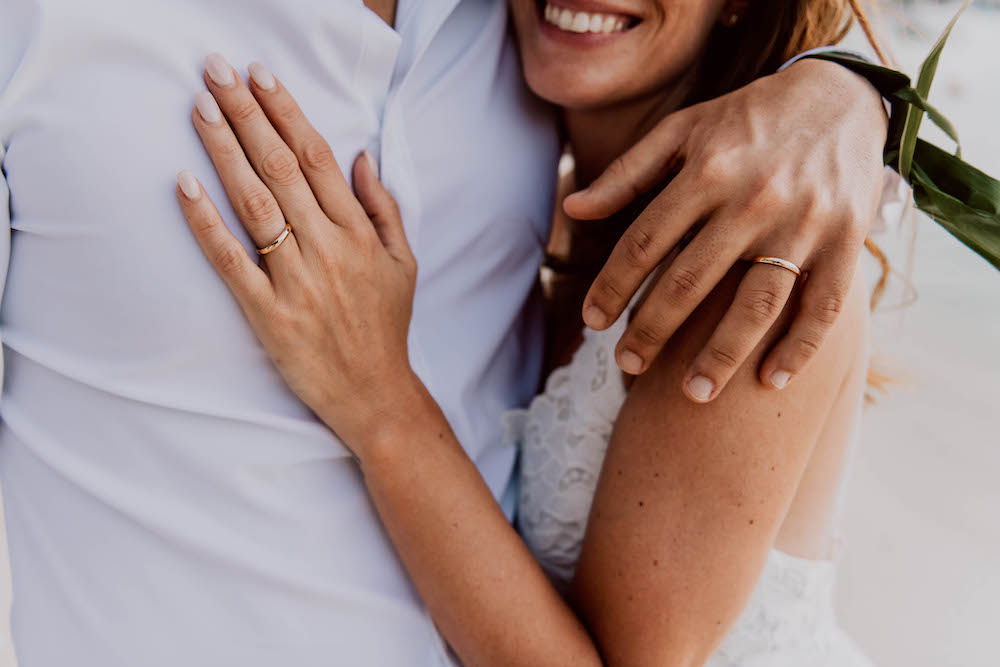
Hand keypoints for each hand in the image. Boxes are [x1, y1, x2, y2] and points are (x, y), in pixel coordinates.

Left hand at [175, 55, 417, 450]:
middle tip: (217, 73)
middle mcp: (327, 249)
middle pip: (280, 168)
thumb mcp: (403, 263)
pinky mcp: (267, 312)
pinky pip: (230, 261)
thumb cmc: (386, 326)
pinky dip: (206, 222)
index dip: (286, 113)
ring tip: (200, 109)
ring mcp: (295, 280)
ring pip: (254, 203)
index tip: (261, 78)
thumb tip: (361, 157)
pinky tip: (185, 185)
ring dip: (224, 151)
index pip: (317, 158)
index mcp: (358, 234)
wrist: (374, 393)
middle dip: (246, 115)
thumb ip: (383, 208)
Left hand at [564, 58, 886, 401]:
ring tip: (692, 394)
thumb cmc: (745, 120)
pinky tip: (770, 382)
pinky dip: (800, 347)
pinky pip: (823, 305)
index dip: (613, 286)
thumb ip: (627, 173)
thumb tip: (573, 209)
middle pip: (690, 281)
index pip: (644, 242)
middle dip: (653, 330)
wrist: (840, 97)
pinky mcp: (847, 240)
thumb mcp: (682, 131)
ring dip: (722, 354)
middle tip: (627, 366)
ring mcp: (804, 223)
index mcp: (707, 172)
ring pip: (757, 303)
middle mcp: (753, 200)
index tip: (591, 322)